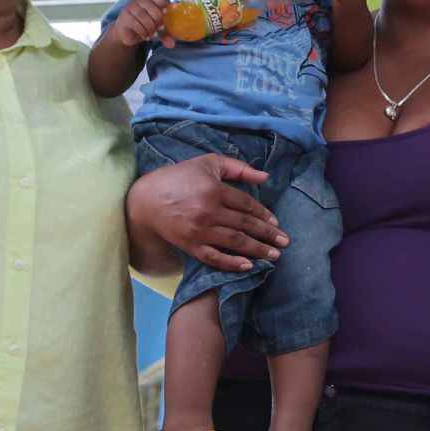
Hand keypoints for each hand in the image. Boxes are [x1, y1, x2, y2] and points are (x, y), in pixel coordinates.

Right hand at [112, 0, 167, 46]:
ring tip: (154, 34)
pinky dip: (143, 31)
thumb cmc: (144, 26)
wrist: (127, 33)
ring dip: (150, 26)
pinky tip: (146, 37)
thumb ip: (164, 34)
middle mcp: (138, 1)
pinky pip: (134, 23)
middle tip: (161, 28)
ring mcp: (129, 8)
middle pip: (149, 6)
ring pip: (142, 15)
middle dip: (157, 18)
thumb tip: (172, 44)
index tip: (166, 12)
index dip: (161, 2)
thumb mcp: (156, 29)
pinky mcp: (124, 18)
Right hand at [126, 154, 289, 275]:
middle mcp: (209, 211)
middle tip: (285, 243)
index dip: (264, 215)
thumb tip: (265, 177)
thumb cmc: (178, 178)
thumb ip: (237, 168)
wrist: (144, 200)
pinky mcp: (190, 245)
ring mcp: (199, 230)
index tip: (276, 222)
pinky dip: (231, 263)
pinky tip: (247, 266)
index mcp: (214, 189)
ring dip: (258, 250)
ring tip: (274, 256)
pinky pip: (214, 257)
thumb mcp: (207, 163)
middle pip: (245, 225)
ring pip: (235, 242)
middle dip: (268, 235)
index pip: (247, 205)